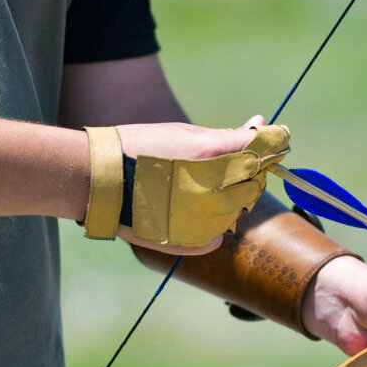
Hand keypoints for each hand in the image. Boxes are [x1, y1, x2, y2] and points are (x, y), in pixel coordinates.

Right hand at [114, 115, 267, 254]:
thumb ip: (229, 135)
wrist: (97, 181)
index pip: (263, 150)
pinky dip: (213, 221)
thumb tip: (262, 125)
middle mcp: (215, 191)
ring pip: (239, 209)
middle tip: (224, 163)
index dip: (269, 144)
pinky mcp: (195, 242)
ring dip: (230, 196)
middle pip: (255, 181)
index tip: (269, 140)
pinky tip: (191, 208)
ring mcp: (207, 220)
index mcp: (214, 157)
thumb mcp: (186, 133)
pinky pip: (219, 233)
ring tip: (197, 185)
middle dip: (248, 171)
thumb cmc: (140, 148)